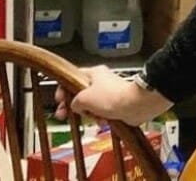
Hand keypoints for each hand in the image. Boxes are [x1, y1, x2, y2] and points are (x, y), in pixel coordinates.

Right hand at [56, 66, 172, 126]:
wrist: (136, 106)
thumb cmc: (113, 97)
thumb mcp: (84, 98)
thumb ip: (74, 101)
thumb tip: (74, 106)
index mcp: (93, 73)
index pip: (71, 78)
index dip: (62, 90)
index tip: (59, 100)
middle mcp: (101, 82)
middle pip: (80, 94)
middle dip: (73, 107)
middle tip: (64, 114)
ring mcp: (108, 94)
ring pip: (90, 106)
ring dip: (89, 115)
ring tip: (92, 117)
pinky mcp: (115, 105)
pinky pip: (101, 114)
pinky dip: (100, 119)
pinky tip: (103, 121)